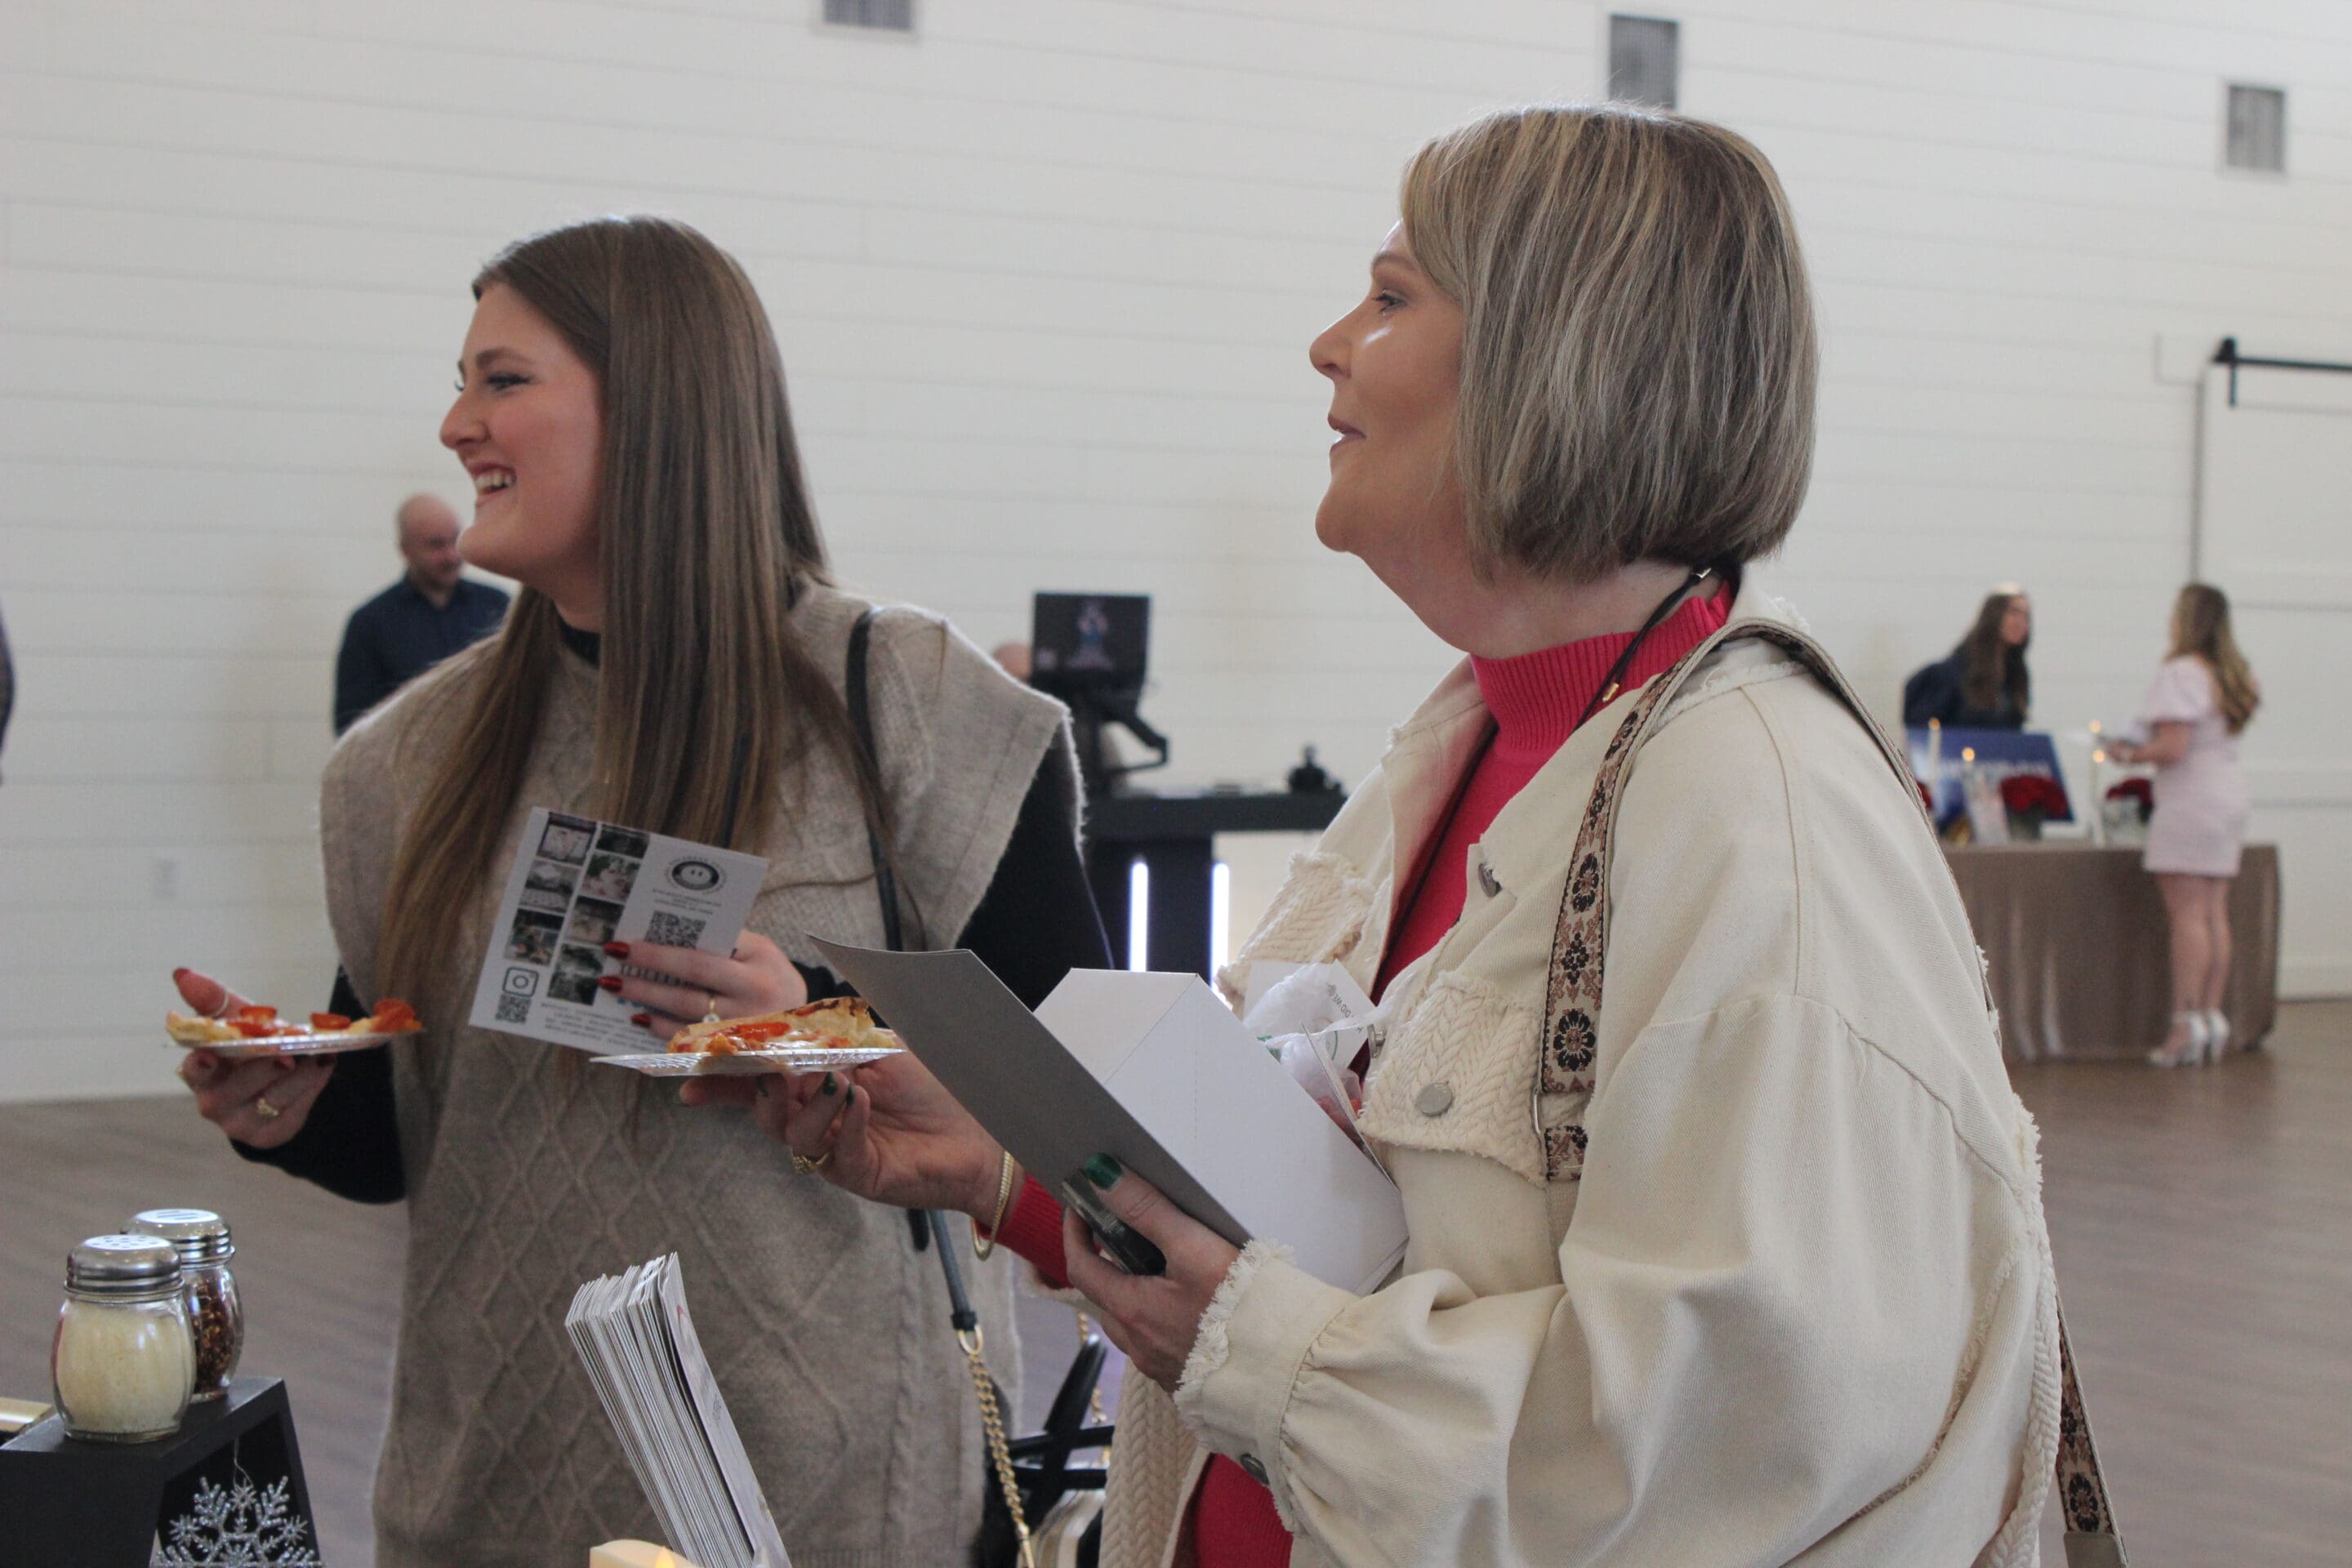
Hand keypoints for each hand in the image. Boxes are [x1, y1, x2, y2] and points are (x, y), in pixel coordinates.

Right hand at [172, 967, 333, 1148]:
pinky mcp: (268, 1134)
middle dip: (264, 1067)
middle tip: (288, 1053)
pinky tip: (324, 1065)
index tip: (210, 1055)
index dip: (200, 1065)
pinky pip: (293, 1111)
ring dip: (300, 1074)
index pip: (195, 1071)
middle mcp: (214, 1102)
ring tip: (319, 1054)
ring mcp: (240, 1123)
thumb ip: (212, 999)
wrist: (281, 1080)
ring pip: (272, 1099)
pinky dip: (312, 1086)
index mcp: (202, 1072)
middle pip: (238, 1087)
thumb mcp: (235, 1019)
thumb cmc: (248, 1044)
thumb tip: (182, 972)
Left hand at [615, 931, 805, 1038]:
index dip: (664, 948)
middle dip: (650, 965)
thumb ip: (728, 943)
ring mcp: (746, 1023)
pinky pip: (691, 1038)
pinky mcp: (735, 1050)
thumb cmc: (772, 980)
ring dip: (648, 997)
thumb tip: (674, 934)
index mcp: (761, 959)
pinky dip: (661, 1028)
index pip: (708, 947)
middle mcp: (757, 991)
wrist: (810, 1030)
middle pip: (694, 974)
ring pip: (687, 1009)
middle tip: (614, 958)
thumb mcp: (762, 954)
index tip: (630, 941)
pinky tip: (640, 1017)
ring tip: (616, 986)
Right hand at [678, 1050, 1005, 1219]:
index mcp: (815, 1083)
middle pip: (764, 1107)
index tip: (686, 1075)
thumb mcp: (883, 1046)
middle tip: (775, 1068)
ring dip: (810, 1103)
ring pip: (790, 1133)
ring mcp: (833, 1149)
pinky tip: (861, 1103)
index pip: (758, 1081)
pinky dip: (844, 1123)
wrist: (981, 1127)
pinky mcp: (857, 1173)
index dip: (721, 1080)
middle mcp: (817, 1118)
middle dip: (761, 1085)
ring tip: (839, 1082)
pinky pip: (833, 1153)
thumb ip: (838, 1033)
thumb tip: (799, 1013)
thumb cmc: (935, 1083)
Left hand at [1062, 1158, 1240, 1390]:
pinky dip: (1161, 1322)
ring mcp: (1162, 1369)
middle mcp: (1139, 1346)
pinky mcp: (1187, 1382)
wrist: (1287, 1372)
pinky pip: (1159, 1347)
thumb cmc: (1242, 1308)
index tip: (1079, 1208)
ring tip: (1166, 1271)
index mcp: (1132, 1311)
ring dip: (1136, 1296)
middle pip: (1107, 1298)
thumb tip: (1101, 1176)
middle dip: (1108, 1265)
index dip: (1074, 1234)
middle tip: (1128, 1235)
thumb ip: (1147, 1209)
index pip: (1081, 1267)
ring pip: (1133, 1326)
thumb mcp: (1194, 1247)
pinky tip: (1192, 1311)